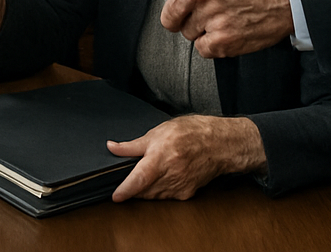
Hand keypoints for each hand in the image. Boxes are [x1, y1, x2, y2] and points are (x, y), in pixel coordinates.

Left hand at [100, 0, 292, 56]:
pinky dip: (213, 46)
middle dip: (180, 18)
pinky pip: (202, 49)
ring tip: (226, 16)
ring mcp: (213, 15)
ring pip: (186, 33)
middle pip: (169, 16)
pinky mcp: (224, 39)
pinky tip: (231, 32)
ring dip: (201, 30)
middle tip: (205, 9)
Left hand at [108, 115, 265, 201]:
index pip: (139, 179)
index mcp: (160, 157)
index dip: (126, 189)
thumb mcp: (156, 132)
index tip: (115, 197)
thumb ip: (132, 145)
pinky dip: (158, 191)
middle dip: (132, 189)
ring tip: (140, 178)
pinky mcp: (187, 193)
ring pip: (155, 195)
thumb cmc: (189, 133)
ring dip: (145, 191)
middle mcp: (171, 174)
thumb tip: (112, 147)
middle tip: (124, 181)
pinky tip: (157, 180)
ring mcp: (180, 186)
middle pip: (145, 190)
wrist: (218, 144)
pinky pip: (167, 196)